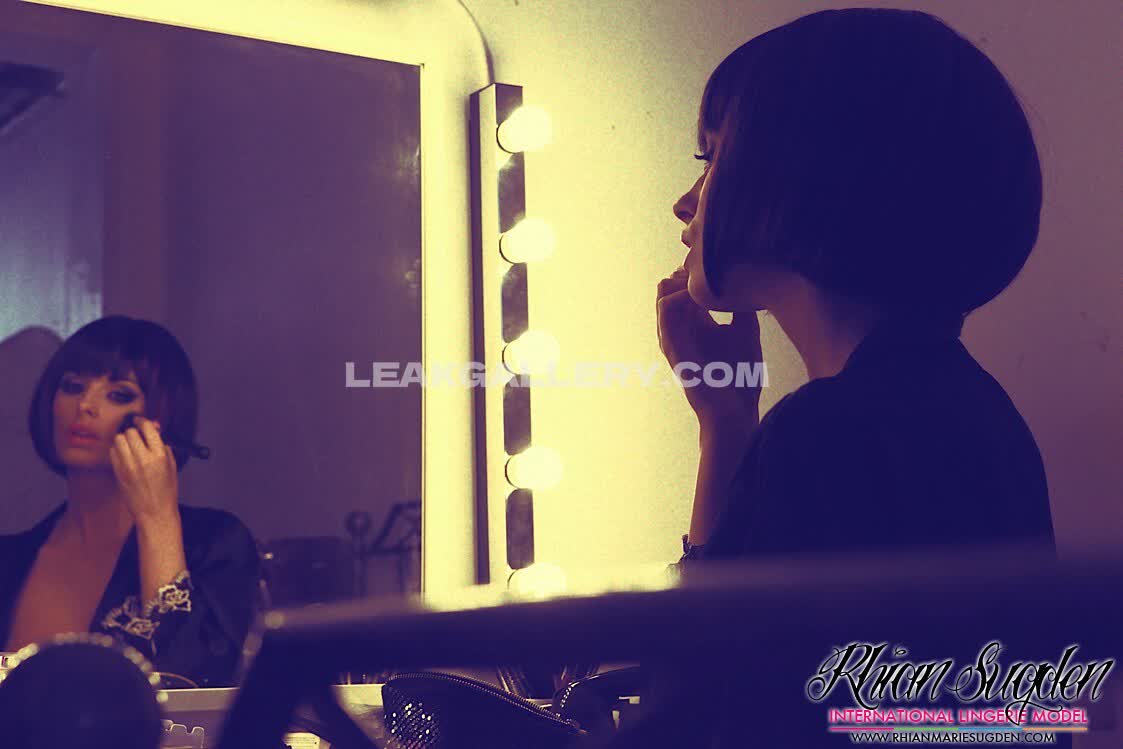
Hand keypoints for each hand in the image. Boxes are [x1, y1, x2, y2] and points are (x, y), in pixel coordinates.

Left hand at [110, 415, 178, 523]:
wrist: (155, 513)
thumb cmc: (166, 491)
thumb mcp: (171, 466)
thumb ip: (163, 447)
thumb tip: (155, 430)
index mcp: (159, 456)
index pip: (147, 428)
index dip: (143, 421)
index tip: (141, 421)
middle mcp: (143, 459)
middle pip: (130, 432)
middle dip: (134, 432)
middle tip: (137, 437)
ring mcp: (128, 466)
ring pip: (119, 440)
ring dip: (124, 439)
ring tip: (130, 446)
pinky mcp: (118, 473)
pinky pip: (113, 452)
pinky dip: (117, 450)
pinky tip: (124, 456)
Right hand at [657, 266, 763, 428]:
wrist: (732, 411)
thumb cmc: (739, 379)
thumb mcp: (745, 332)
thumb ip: (740, 308)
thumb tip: (744, 283)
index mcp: (696, 325)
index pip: (685, 287)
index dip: (698, 272)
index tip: (721, 270)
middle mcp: (681, 329)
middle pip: (670, 285)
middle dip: (688, 272)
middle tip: (712, 273)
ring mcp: (673, 336)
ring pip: (663, 291)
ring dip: (684, 281)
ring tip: (707, 283)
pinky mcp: (671, 345)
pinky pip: (666, 308)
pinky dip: (682, 294)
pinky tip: (704, 297)